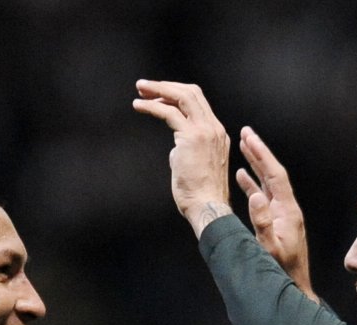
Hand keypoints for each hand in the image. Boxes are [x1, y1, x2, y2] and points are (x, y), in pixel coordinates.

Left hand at [132, 80, 231, 237]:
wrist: (207, 206)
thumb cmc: (199, 193)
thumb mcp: (195, 165)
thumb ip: (186, 151)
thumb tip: (175, 149)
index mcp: (218, 133)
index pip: (198, 102)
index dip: (176, 94)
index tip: (158, 94)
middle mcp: (214, 128)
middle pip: (191, 92)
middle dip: (166, 86)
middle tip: (144, 86)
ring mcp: (205, 131)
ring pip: (182, 97)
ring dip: (158, 90)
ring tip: (140, 90)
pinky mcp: (192, 137)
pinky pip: (169, 113)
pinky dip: (152, 107)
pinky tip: (139, 106)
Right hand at [235, 127, 315, 300]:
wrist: (293, 287)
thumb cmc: (281, 271)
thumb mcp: (269, 247)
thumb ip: (262, 222)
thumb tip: (254, 195)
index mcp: (288, 210)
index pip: (275, 175)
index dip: (262, 154)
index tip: (249, 137)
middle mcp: (287, 208)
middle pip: (272, 173)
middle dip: (259, 153)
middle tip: (245, 133)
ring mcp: (282, 214)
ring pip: (267, 183)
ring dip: (255, 165)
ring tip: (243, 147)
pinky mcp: (277, 221)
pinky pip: (263, 196)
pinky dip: (252, 183)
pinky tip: (242, 176)